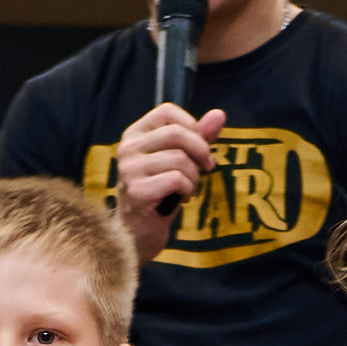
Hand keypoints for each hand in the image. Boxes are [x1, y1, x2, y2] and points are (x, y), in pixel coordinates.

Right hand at [111, 102, 222, 262]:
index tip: (201, 145)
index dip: (191, 126)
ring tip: (187, 188)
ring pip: (179, 159)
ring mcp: (129, 170)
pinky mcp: (136, 191)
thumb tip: (219, 114)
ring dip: (194, 176)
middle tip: (208, 166)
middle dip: (200, 150)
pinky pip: (177, 180)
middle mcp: (127, 148)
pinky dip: (188, 190)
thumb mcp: (180, 159)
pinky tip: (182, 199)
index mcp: (134, 134)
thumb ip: (198, 136)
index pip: (166, 111)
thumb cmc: (160, 193)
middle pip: (176, 133)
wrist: (139, 233)